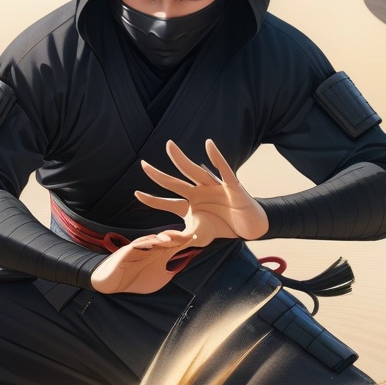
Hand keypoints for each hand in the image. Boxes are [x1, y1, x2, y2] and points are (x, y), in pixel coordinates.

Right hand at [90, 228, 196, 294]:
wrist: (112, 284)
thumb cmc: (135, 280)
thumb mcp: (159, 278)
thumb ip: (170, 270)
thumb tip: (184, 264)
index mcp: (157, 254)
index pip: (172, 245)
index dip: (184, 242)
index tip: (196, 238)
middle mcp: (149, 248)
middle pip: (165, 240)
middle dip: (178, 237)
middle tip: (191, 234)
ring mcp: (138, 248)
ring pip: (153, 240)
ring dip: (164, 238)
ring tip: (175, 238)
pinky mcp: (127, 250)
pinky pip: (139, 244)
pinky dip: (148, 242)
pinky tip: (157, 242)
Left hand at [135, 139, 268, 247]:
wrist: (249, 228)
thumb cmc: (224, 227)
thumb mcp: (200, 235)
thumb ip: (183, 238)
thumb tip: (163, 240)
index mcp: (190, 204)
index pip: (167, 202)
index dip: (152, 199)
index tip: (136, 194)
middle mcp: (199, 192)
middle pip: (175, 183)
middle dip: (159, 175)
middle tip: (143, 165)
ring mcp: (214, 187)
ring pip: (194, 171)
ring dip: (181, 159)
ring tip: (169, 147)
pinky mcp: (231, 186)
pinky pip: (224, 170)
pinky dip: (217, 157)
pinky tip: (208, 145)